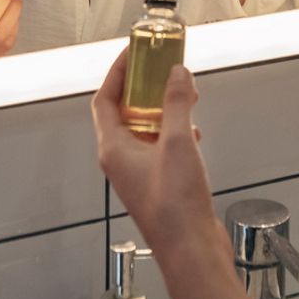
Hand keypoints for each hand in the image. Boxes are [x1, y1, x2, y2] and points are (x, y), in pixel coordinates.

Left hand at [91, 50, 255, 298]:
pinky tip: (193, 129)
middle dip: (145, 86)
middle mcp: (121, 158)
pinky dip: (174, 128)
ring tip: (184, 94)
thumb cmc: (175, 204)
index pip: (104, 99)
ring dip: (163, 106)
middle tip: (162, 66)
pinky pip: (160, 142)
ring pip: (145, 126)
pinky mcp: (157, 180)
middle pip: (125, 110)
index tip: (133, 51)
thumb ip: (177, 103)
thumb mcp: (178, 141)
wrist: (190, 246)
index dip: (117, 72)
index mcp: (114, 148)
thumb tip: (176, 73)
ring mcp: (138, 170)